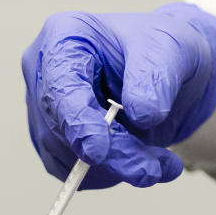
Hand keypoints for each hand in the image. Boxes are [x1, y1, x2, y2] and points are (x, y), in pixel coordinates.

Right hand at [23, 4, 215, 187]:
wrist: (163, 71)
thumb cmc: (159, 49)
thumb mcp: (170, 49)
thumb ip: (156, 77)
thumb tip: (144, 115)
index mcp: (64, 38)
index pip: (60, 87)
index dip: (77, 122)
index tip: (98, 152)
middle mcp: (44, 75)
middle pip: (62, 129)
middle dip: (111, 155)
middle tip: (151, 170)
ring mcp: (45, 112)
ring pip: (67, 158)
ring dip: (117, 169)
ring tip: (160, 164)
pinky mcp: (55, 143)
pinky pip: (75, 172)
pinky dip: (111, 176)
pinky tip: (142, 163)